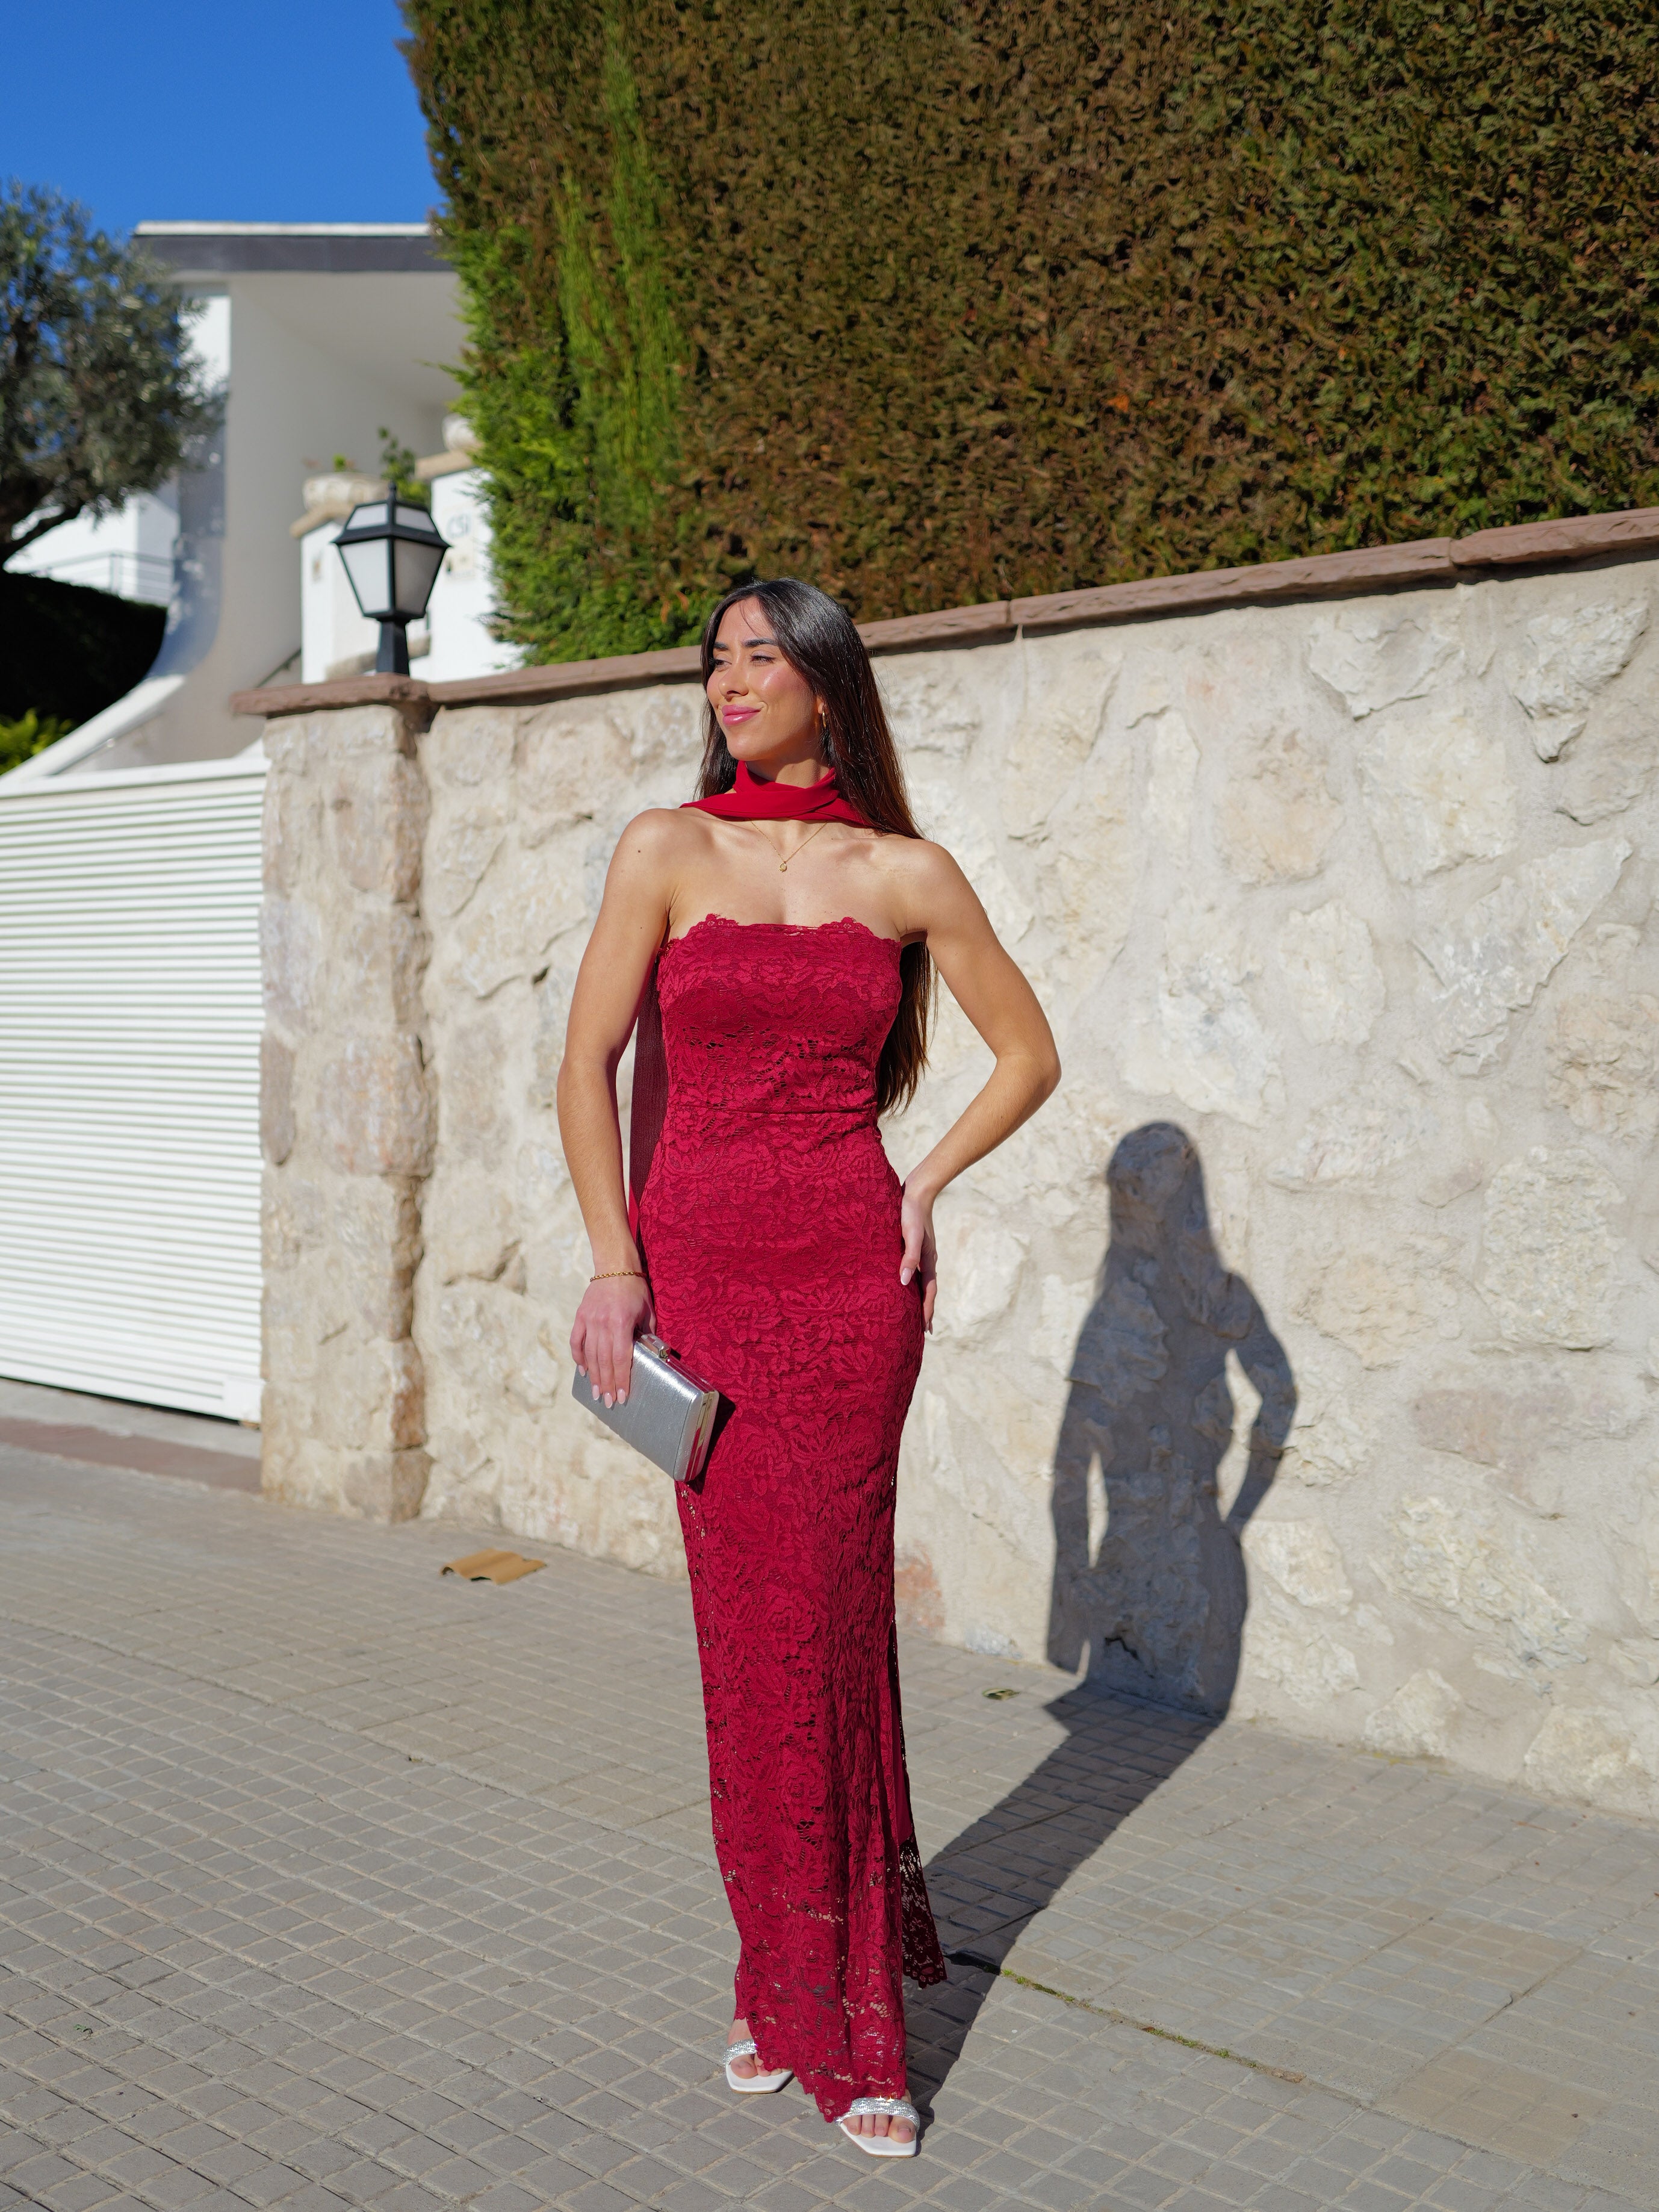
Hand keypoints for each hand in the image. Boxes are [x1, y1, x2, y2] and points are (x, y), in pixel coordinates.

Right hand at [570, 1273, 652, 1405]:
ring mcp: (589, 1320)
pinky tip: (583, 1370)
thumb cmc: (635, 1289)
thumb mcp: (648, 1311)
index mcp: (621, 1323)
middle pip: (604, 1361)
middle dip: (606, 1384)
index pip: (621, 1358)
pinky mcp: (580, 1317)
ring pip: (590, 1355)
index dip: (621, 1379)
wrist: (615, 1267)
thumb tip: (651, 1356)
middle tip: (608, 1402)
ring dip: (593, 1376)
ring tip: (596, 1393)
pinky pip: (576, 1341)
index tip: (622, 1396)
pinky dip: (579, 1357)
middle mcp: (603, 1324)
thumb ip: (646, 1335)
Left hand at [899, 1180, 937, 1332]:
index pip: (928, 1293)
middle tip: (924, 1330)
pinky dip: (913, 1282)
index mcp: (928, 1260)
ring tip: (915, 1312)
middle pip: (927, 1290)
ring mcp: (922, 1253)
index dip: (926, 1312)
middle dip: (926, 1310)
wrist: (917, 1190)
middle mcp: (927, 1259)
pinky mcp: (914, 1245)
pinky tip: (905, 1283)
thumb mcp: (910, 1235)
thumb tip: (903, 1283)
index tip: (926, 1331)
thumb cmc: (911, 1212)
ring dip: (920, 1298)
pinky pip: (915, 1269)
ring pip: (922, 1281)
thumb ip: (908, 1258)